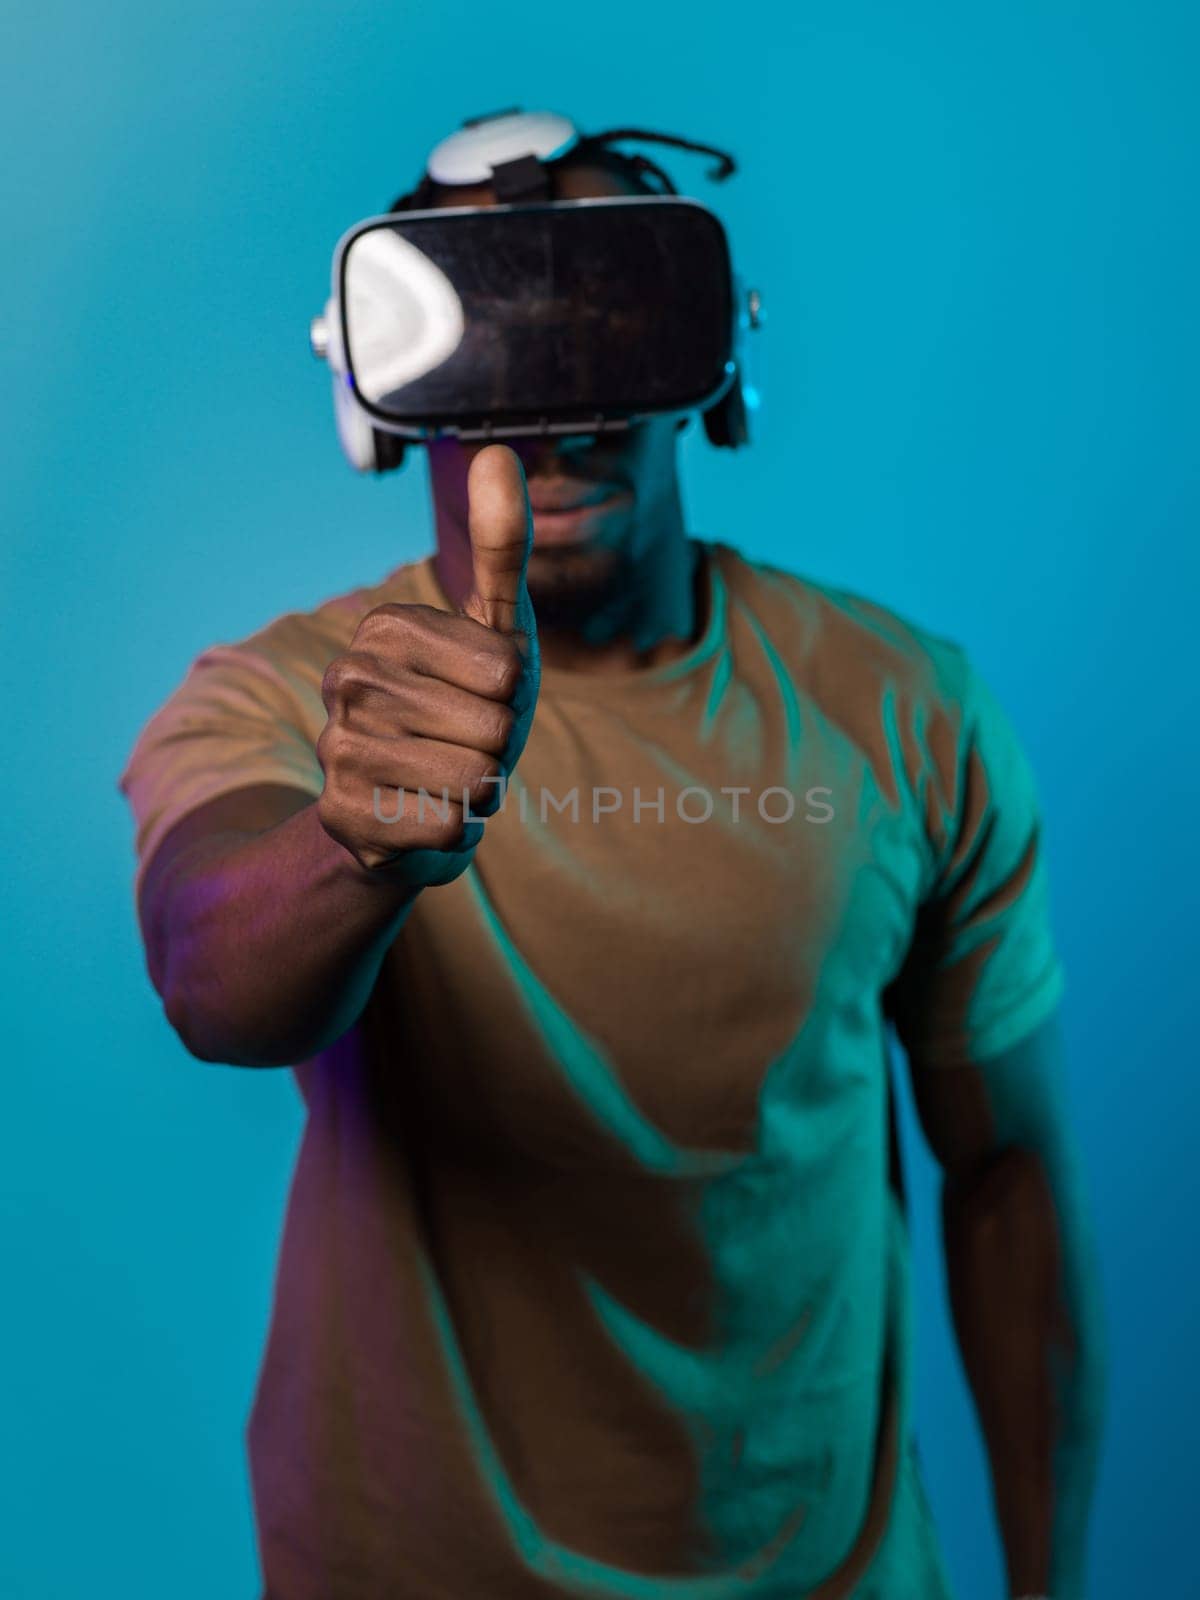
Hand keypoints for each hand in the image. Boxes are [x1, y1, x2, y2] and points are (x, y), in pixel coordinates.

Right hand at [316, 444, 538, 886]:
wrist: (406, 804)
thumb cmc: (466, 707)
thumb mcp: (496, 626)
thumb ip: (500, 544)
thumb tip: (496, 450)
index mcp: (386, 627)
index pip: (507, 669)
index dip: (511, 695)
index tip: (477, 696)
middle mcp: (347, 680)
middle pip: (492, 726)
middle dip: (496, 747)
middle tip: (462, 744)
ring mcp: (337, 749)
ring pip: (473, 779)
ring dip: (478, 791)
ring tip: (447, 779)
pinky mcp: (343, 817)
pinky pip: (448, 829)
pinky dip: (455, 832)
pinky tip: (424, 816)